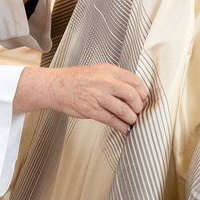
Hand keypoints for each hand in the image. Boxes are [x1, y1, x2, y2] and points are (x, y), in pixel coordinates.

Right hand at [14, 64, 148, 134]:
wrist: (56, 86)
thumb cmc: (76, 79)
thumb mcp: (98, 71)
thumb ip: (115, 79)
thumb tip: (133, 92)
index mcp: (109, 70)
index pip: (135, 81)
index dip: (143, 92)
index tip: (143, 99)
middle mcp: (105, 82)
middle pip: (132, 96)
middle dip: (139, 107)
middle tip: (138, 111)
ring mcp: (98, 96)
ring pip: (124, 110)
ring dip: (131, 118)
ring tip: (131, 121)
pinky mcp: (91, 110)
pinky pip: (112, 120)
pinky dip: (121, 126)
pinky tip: (124, 129)